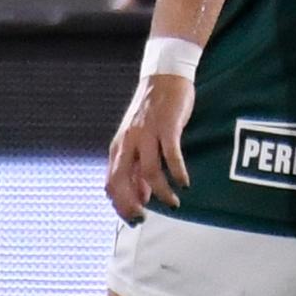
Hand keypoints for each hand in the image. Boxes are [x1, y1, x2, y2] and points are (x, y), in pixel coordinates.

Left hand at [106, 74, 193, 221]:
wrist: (164, 76)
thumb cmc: (152, 111)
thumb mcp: (138, 140)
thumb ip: (137, 167)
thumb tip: (141, 196)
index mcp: (119, 147)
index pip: (110, 183)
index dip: (119, 205)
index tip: (134, 218)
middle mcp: (128, 142)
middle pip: (121, 181)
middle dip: (131, 205)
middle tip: (146, 218)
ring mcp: (147, 134)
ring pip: (149, 172)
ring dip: (162, 192)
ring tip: (174, 202)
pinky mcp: (167, 127)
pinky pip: (171, 156)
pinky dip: (178, 173)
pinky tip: (185, 183)